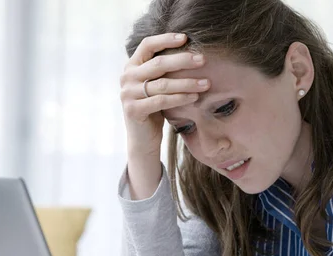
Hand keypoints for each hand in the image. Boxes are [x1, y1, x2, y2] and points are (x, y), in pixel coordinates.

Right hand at [120, 33, 209, 157]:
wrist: (143, 139)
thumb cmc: (154, 108)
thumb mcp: (156, 85)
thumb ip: (164, 70)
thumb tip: (192, 52)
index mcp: (131, 66)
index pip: (147, 45)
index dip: (166, 39)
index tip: (186, 38)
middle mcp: (127, 77)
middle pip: (158, 64)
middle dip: (183, 60)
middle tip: (202, 60)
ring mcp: (128, 94)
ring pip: (163, 84)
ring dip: (187, 82)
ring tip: (206, 83)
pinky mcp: (133, 110)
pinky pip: (162, 101)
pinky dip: (180, 98)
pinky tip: (195, 97)